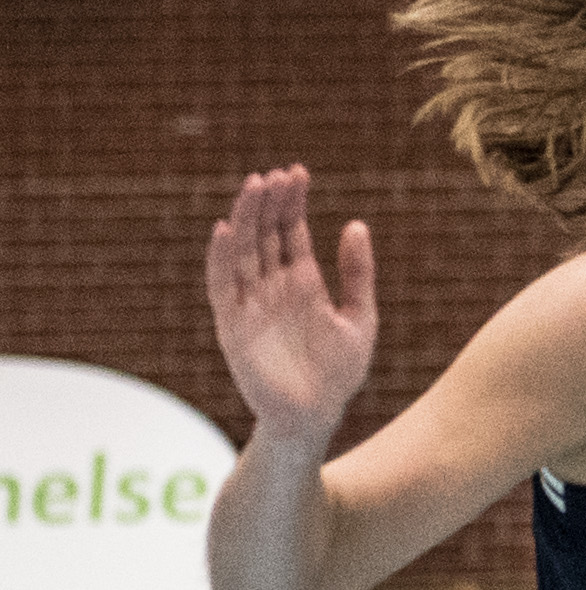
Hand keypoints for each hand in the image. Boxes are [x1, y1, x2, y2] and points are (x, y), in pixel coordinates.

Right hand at [206, 166, 375, 447]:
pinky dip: (220, 258)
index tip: (298, 173)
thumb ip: (357, 274)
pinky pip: (222, 285)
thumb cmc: (339, 372)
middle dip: (269, 203)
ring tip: (254, 186)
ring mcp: (250, 303)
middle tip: (276, 173)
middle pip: (265, 234)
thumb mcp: (361, 318)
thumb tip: (356, 224)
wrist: (316, 416)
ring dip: (246, 218)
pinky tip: (226, 229)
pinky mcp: (232, 324)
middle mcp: (271, 286)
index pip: (291, 232)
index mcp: (301, 282)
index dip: (293, 203)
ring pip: (243, 250)